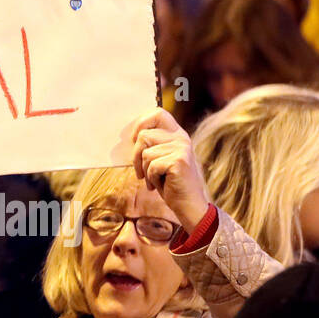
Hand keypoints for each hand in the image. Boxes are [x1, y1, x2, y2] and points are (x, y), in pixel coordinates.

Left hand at [129, 108, 211, 233]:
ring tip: (155, 179)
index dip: (141, 122)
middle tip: (141, 170)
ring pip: (145, 153)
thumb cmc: (169, 182)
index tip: (134, 139)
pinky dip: (151, 178)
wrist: (188, 204)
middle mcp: (181, 138)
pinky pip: (151, 166)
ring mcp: (182, 148)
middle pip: (144, 135)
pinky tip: (161, 184)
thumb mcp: (159, 159)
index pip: (158, 113)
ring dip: (145, 170)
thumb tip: (131, 135)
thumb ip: (150, 144)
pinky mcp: (179, 160)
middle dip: (136, 155)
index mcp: (177, 134)